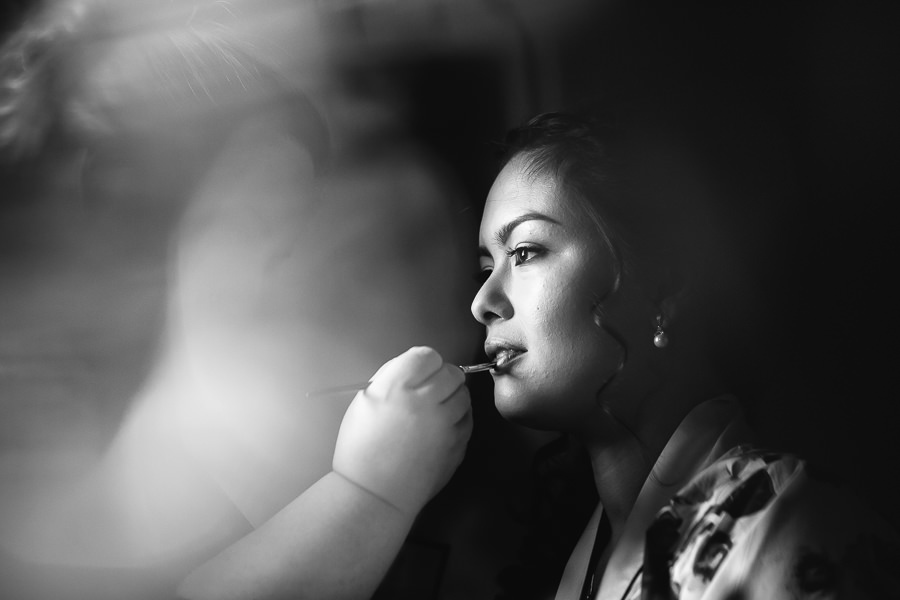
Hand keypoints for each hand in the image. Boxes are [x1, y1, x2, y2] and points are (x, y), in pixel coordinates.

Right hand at [332, 346, 472, 514]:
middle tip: (427, 393)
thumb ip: (392, 376)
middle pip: (452, 372)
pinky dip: (457, 421)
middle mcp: (425, 400)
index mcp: (397, 385)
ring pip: (464, 395)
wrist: (373, 493)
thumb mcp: (365, 400)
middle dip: (441, 379)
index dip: (423, 364)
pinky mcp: (458, 444)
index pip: (428, 355)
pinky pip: (467, 420)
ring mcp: (445, 423)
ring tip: (432, 414)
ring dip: (451, 399)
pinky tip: (438, 431)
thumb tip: (416, 367)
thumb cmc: (361, 448)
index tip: (418, 374)